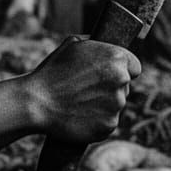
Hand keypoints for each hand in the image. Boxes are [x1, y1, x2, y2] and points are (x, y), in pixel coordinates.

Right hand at [26, 35, 140, 143]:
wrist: (36, 102)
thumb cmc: (52, 71)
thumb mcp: (73, 44)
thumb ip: (95, 44)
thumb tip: (105, 44)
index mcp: (116, 58)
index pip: (134, 66)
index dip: (123, 70)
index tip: (110, 75)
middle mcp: (121, 81)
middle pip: (125, 86)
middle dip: (110, 87)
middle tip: (87, 89)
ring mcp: (117, 105)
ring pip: (116, 104)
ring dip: (104, 104)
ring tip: (80, 103)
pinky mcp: (109, 126)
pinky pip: (108, 122)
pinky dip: (98, 121)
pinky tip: (80, 115)